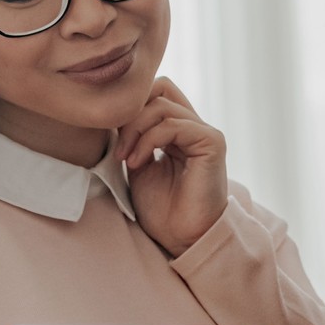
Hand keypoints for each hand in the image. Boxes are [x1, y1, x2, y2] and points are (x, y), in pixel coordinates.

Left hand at [119, 78, 227, 255]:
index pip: (156, 91)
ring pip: (161, 105)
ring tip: (126, 159)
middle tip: (119, 146)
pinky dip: (149, 139)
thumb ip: (132, 136)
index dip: (131, 106)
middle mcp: (194, 126)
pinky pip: (173, 124)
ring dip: (134, 130)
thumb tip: (115, 112)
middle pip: (159, 88)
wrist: (181, 237)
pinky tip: (138, 162)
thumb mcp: (138, 163)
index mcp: (179, 129)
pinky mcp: (211, 143)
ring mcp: (205, 133)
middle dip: (131, 113)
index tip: (113, 137)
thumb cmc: (162, 208)